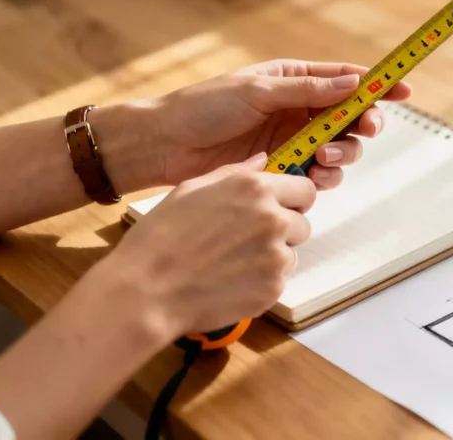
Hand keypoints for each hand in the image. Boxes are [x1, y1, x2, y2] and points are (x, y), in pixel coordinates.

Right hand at [105, 153, 310, 334]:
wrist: (147, 291)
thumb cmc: (161, 236)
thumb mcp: (191, 189)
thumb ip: (235, 173)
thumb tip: (263, 160)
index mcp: (255, 189)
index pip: (305, 189)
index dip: (292, 200)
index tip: (279, 208)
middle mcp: (273, 219)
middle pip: (302, 223)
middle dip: (283, 230)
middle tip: (248, 240)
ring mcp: (276, 256)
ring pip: (291, 253)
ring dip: (271, 257)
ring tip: (232, 262)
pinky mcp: (273, 288)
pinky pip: (278, 280)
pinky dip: (261, 282)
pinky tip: (230, 281)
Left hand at [153, 59, 410, 188]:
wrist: (165, 146)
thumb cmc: (203, 108)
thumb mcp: (258, 92)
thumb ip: (308, 90)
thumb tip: (352, 83)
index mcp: (294, 80)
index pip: (346, 79)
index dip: (377, 85)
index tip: (403, 90)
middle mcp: (299, 109)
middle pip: (350, 117)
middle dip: (363, 124)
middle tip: (365, 130)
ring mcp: (293, 140)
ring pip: (340, 149)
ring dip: (343, 154)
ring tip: (326, 160)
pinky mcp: (284, 168)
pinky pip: (318, 174)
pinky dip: (323, 176)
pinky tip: (312, 177)